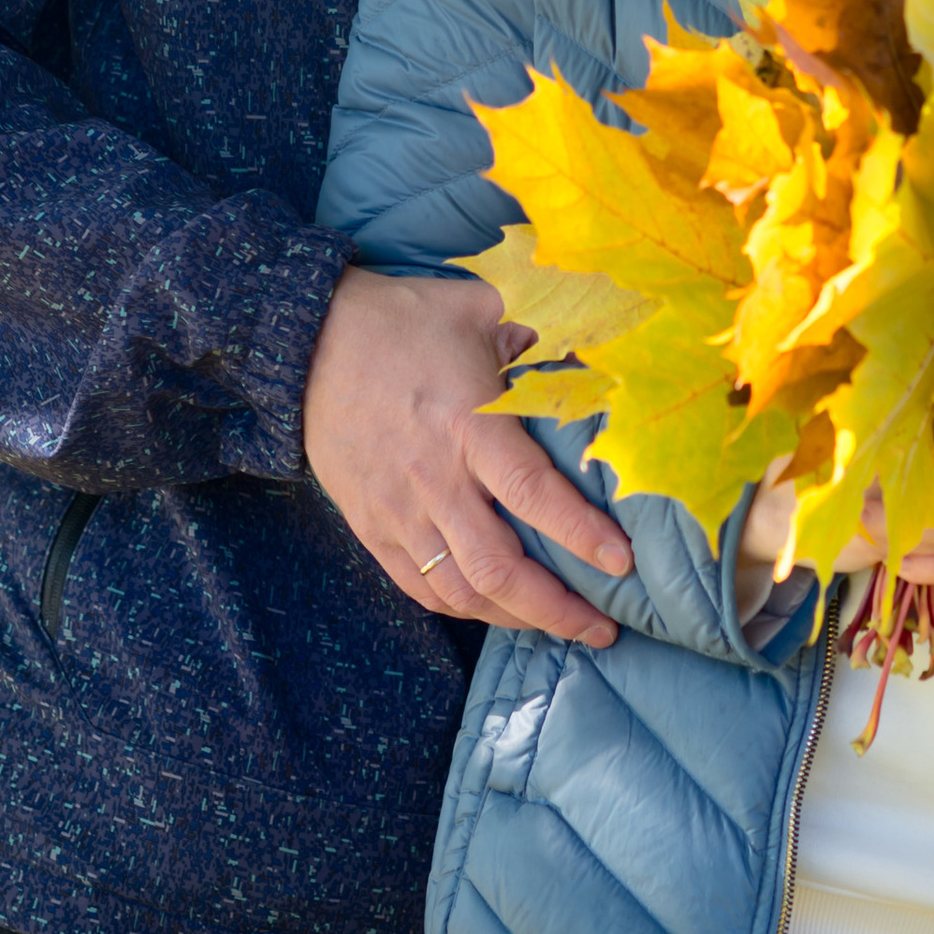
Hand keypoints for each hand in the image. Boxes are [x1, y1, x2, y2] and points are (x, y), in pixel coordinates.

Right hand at [302, 266, 629, 646]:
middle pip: (498, 568)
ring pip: (461, 591)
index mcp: (468, 424)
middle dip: (557, 609)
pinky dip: (465, 608)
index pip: (532, 493)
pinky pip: (421, 588)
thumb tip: (603, 333)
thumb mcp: (482, 306)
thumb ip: (543, 325)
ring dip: (516, 619)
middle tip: (603, 627)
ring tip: (560, 626)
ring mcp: (399, 511)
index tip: (622, 562)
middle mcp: (435, 479)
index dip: (580, 534)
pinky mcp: (373, 527)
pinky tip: (498, 610)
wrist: (311, 342)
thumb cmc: (404, 319)